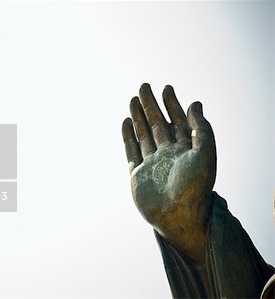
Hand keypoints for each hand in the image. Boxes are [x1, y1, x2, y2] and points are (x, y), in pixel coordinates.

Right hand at [122, 83, 215, 263]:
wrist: (178, 216)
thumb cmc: (195, 187)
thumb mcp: (205, 153)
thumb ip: (201, 128)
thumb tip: (195, 103)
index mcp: (186, 150)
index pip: (178, 121)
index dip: (172, 104)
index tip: (166, 87)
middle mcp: (168, 155)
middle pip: (158, 124)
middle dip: (151, 105)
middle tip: (144, 87)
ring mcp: (151, 164)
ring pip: (143, 134)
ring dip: (138, 117)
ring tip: (132, 99)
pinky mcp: (137, 174)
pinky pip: (131, 151)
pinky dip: (128, 136)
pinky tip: (125, 122)